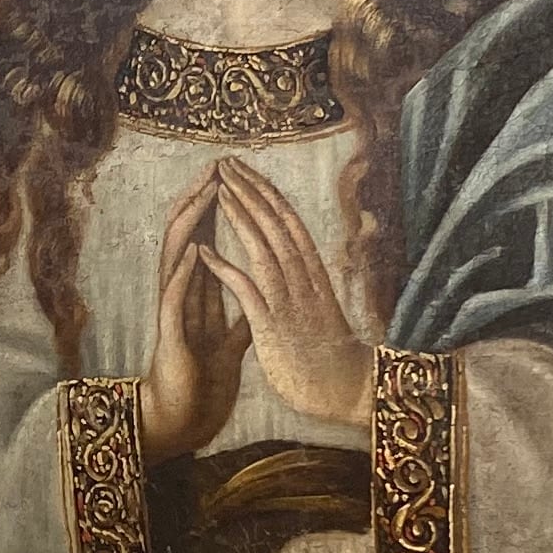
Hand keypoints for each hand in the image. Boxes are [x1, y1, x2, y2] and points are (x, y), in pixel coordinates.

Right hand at [139, 165, 248, 457]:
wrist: (183, 420)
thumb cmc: (203, 383)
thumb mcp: (232, 344)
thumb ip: (244, 317)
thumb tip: (261, 295)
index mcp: (198, 296)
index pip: (205, 241)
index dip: (217, 210)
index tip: (233, 179)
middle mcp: (182, 296)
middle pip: (188, 238)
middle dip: (200, 202)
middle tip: (214, 168)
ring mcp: (174, 313)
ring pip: (177, 257)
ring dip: (190, 226)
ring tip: (202, 195)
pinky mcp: (171, 335)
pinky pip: (175, 298)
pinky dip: (184, 273)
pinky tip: (194, 251)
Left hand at [204, 160, 375, 429]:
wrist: (348, 389)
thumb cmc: (334, 354)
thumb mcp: (322, 309)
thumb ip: (308, 286)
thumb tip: (300, 268)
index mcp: (315, 273)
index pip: (289, 222)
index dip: (266, 194)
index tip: (247, 172)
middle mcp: (304, 279)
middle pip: (276, 225)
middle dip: (250, 191)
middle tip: (226, 163)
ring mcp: (289, 301)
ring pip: (262, 248)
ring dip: (239, 216)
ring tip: (218, 189)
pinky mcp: (273, 326)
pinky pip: (246, 290)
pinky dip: (224, 269)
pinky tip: (204, 251)